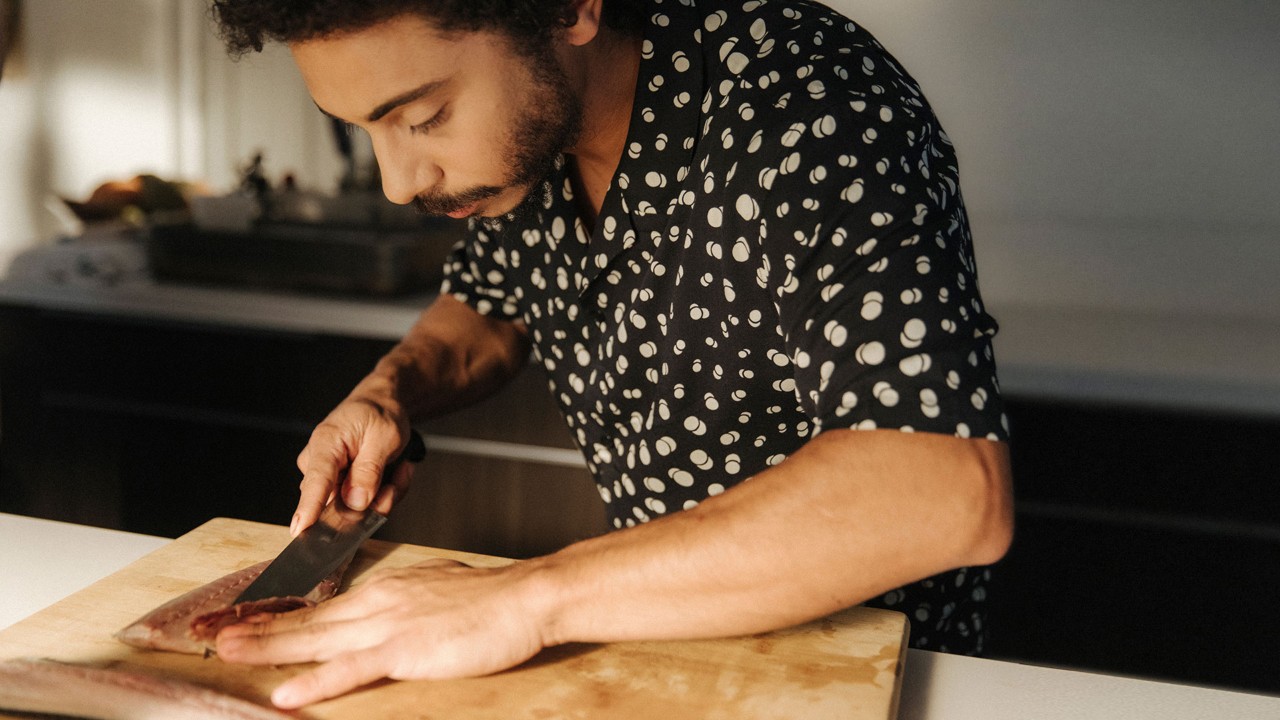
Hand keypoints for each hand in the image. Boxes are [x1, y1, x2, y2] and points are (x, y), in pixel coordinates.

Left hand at [215, 559, 549, 707]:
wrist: (526, 597)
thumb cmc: (495, 598)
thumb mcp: (443, 588)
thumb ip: (413, 600)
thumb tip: (402, 609)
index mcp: (388, 589)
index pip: (325, 606)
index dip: (284, 616)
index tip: (251, 621)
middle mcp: (379, 601)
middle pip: (308, 620)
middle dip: (259, 628)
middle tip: (216, 633)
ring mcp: (388, 624)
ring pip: (317, 639)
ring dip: (269, 647)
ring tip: (230, 652)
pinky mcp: (404, 650)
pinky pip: (351, 669)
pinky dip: (316, 682)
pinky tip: (287, 694)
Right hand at [292, 396, 418, 535]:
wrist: (380, 405)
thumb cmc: (379, 414)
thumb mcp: (384, 436)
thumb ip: (369, 470)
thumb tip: (354, 502)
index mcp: (326, 444)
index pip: (316, 481)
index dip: (308, 508)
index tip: (300, 530)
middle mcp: (318, 463)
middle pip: (340, 503)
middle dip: (376, 498)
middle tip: (398, 477)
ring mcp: (327, 478)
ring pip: (354, 507)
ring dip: (383, 494)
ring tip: (397, 468)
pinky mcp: (337, 488)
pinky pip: (362, 505)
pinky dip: (383, 493)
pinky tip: (392, 473)